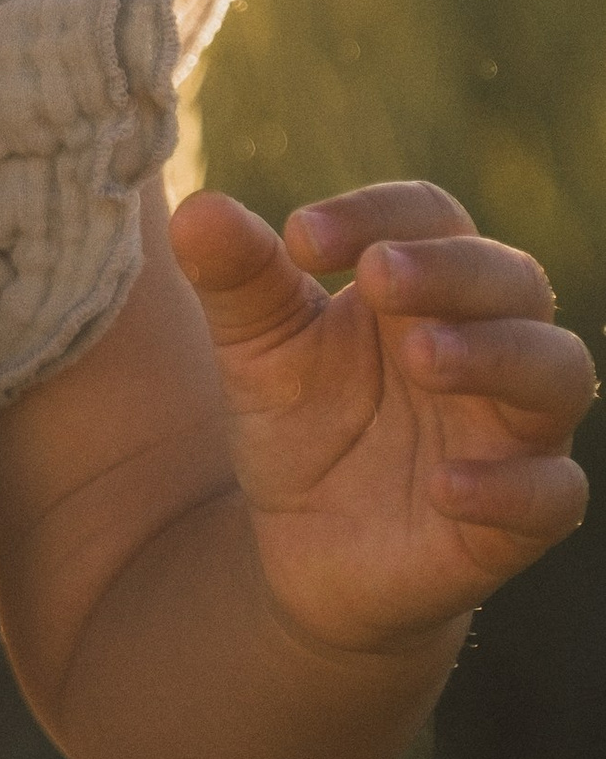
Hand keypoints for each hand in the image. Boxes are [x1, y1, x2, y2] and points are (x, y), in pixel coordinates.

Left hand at [170, 181, 596, 657]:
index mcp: (427, 285)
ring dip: (495, 355)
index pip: (431, 217)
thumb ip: (237, 280)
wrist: (309, 548)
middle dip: (450, 271)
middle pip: (511, 280)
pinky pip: (553, 495)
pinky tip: (444, 485)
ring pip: (556, 372)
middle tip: (378, 275)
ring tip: (421, 354)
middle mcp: (490, 342)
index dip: (376, 213)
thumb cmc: (301, 423)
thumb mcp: (257, 350)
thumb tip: (200, 210)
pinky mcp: (521, 517)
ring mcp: (513, 430)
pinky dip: (510, 486)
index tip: (298, 237)